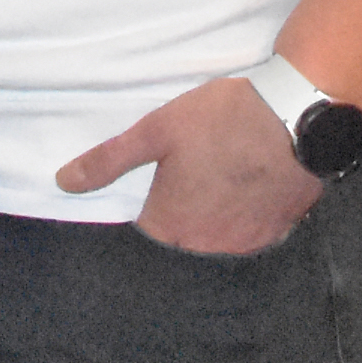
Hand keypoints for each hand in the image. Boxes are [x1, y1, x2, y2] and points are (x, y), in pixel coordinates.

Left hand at [52, 74, 323, 255]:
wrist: (297, 116)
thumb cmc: (224, 120)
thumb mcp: (157, 130)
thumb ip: (109, 160)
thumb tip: (64, 182)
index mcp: (171, 225)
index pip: (146, 228)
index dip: (151, 199)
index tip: (162, 175)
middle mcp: (206, 246)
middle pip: (182, 234)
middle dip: (184, 206)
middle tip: (196, 166)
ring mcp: (246, 243)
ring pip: (218, 233)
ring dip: (216, 212)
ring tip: (224, 171)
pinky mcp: (278, 232)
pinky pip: (251, 231)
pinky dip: (247, 212)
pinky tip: (252, 181)